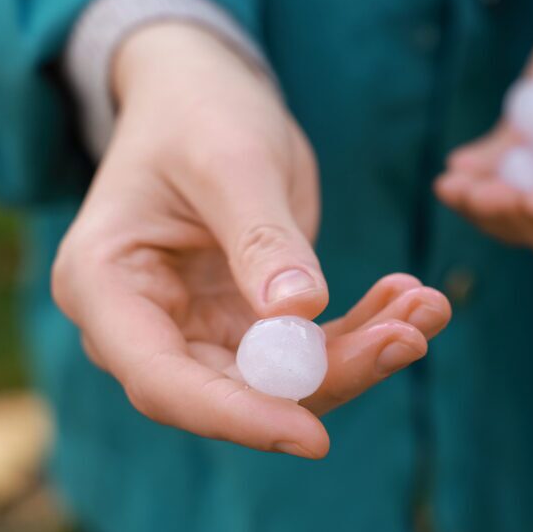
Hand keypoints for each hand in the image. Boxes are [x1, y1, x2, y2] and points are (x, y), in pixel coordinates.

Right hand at [52, 23, 449, 457]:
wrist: (203, 93)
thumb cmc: (199, 113)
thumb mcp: (232, 163)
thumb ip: (261, 239)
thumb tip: (300, 314)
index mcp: (104, 286)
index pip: (163, 380)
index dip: (238, 417)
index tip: (314, 439)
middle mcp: (144, 323)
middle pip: (235, 388)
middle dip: (331, 373)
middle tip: (410, 335)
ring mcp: (197, 327)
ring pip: (284, 377)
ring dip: (361, 350)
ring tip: (428, 308)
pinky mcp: (245, 321)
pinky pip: (309, 345)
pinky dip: (363, 327)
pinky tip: (411, 297)